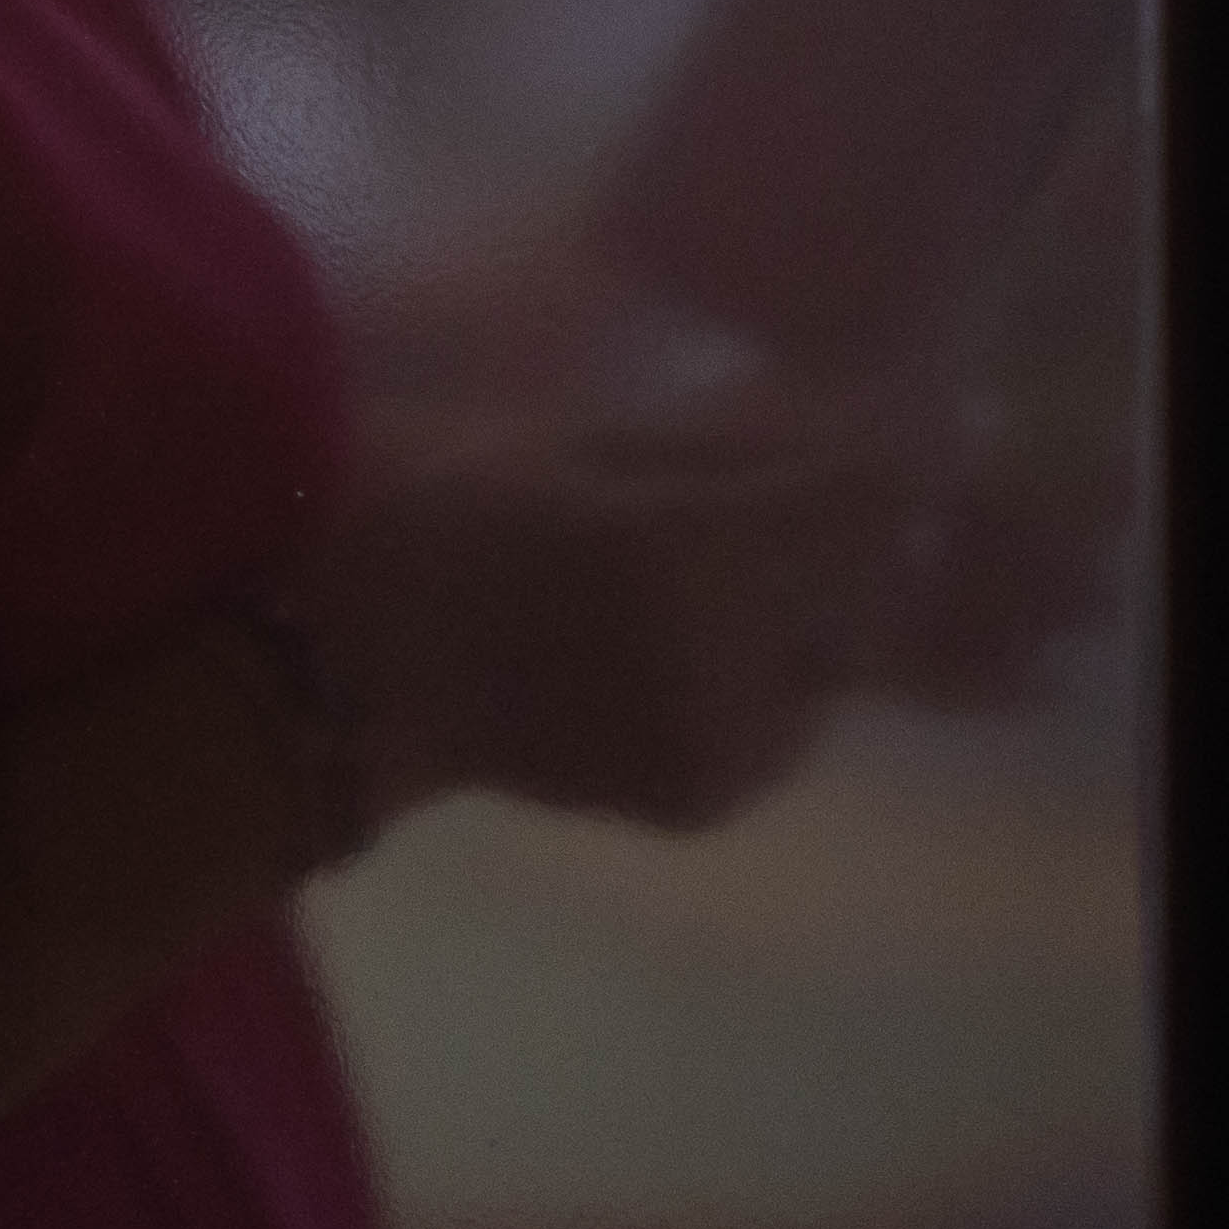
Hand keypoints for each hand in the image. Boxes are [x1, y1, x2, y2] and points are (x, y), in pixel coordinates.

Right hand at [305, 409, 919, 834]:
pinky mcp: (707, 799)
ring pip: (837, 661)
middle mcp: (725, 658)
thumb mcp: (570, 442)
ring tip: (709, 583)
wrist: (338, 677)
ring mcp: (721, 744)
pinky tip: (676, 654)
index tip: (885, 429)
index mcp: (680, 548)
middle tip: (777, 504)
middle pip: (870, 584)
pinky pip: (787, 726)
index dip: (890, 459)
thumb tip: (853, 432)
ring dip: (803, 615)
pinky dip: (761, 685)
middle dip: (842, 538)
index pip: (870, 500)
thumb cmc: (430, 519)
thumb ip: (720, 445)